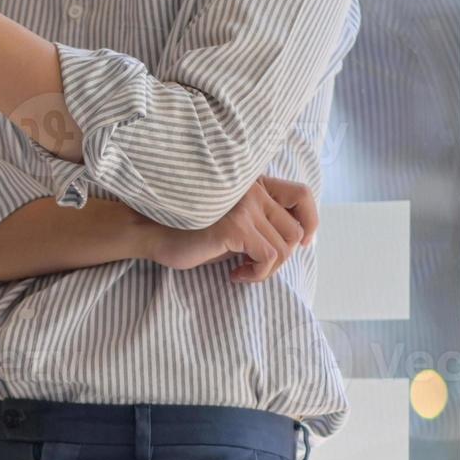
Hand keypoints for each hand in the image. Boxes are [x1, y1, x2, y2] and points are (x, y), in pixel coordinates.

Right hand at [146, 177, 317, 282]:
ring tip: (241, 271)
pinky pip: (268, 258)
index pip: (303, 195)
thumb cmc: (186, 231)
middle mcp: (252, 190)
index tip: (302, 245)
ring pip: (284, 248)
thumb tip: (294, 243)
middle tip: (254, 267)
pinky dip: (257, 274)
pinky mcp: (236, 227)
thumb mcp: (230, 221)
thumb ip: (257, 222)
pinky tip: (235, 274)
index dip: (310, 222)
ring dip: (267, 269)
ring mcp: (245, 207)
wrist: (149, 232)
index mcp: (253, 184)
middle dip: (281, 257)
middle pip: (295, 230)